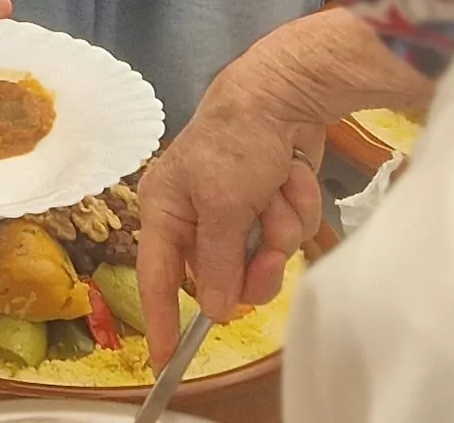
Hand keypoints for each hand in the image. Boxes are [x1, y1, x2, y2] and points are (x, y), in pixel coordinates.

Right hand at [135, 62, 322, 351]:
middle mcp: (197, 214)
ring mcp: (238, 211)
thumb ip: (216, 262)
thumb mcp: (222, 205)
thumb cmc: (236, 141)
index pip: (157, 276)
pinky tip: (292, 175)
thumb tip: (214, 310)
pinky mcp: (271, 203)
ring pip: (263, 255)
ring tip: (280, 192)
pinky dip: (296, 207)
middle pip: (222, 275)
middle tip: (268, 252)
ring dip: (280, 227)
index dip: (161, 318)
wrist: (285, 92)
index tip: (164, 361)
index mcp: (166, 208)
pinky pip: (287, 231)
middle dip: (254, 262)